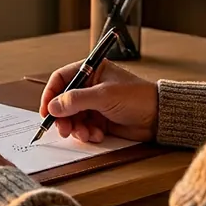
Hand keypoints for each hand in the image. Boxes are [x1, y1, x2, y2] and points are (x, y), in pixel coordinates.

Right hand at [40, 59, 157, 142]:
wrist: (159, 117)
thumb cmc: (137, 97)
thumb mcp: (104, 96)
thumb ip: (76, 100)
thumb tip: (53, 106)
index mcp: (91, 71)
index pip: (61, 79)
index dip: (51, 95)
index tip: (46, 111)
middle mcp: (90, 86)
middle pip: (64, 102)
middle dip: (63, 117)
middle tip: (64, 130)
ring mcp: (95, 104)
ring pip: (73, 117)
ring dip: (76, 128)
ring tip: (86, 134)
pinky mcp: (100, 119)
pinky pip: (84, 127)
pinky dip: (88, 133)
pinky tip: (98, 134)